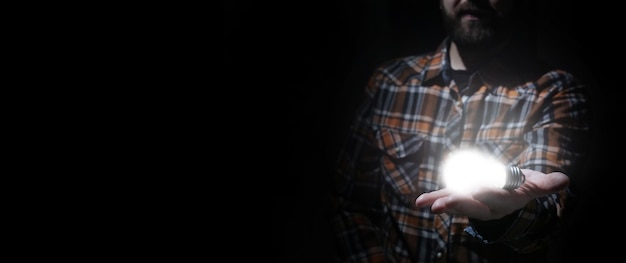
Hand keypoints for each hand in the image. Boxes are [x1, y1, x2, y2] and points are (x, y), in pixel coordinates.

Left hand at [414, 169, 568, 219]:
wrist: (511, 191)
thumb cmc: (525, 185)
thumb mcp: (537, 183)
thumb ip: (547, 184)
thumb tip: (564, 180)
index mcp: (507, 201)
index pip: (498, 197)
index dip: (488, 192)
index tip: (477, 188)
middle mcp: (489, 206)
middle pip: (473, 206)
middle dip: (457, 204)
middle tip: (441, 204)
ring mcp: (473, 203)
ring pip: (457, 204)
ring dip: (442, 203)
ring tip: (426, 204)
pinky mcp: (461, 197)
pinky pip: (447, 197)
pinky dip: (434, 198)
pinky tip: (419, 201)